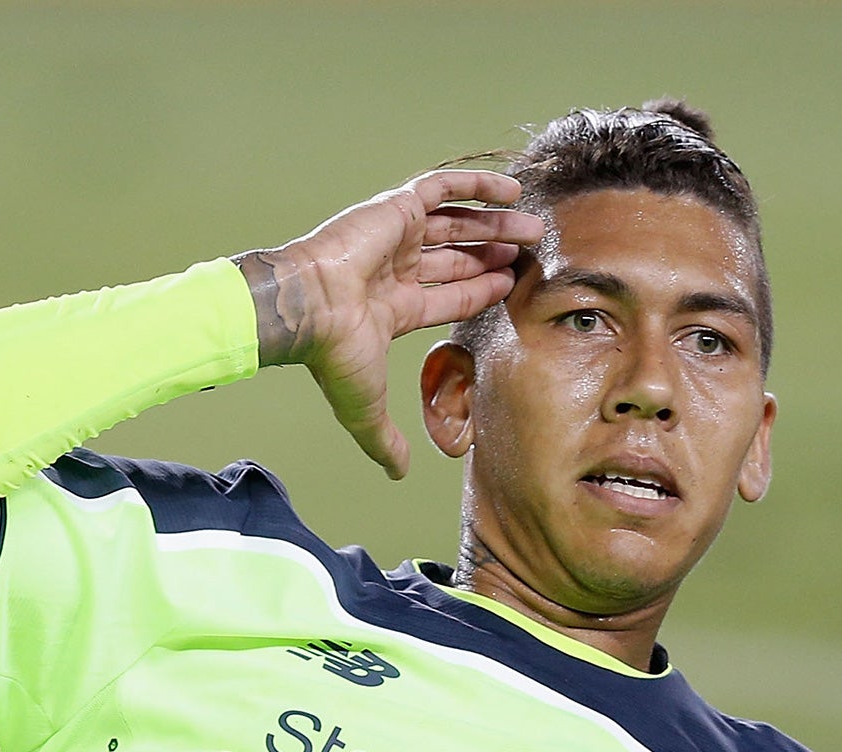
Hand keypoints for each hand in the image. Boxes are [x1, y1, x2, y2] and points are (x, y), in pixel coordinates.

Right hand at [234, 170, 543, 478]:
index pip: (445, 296)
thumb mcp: (365, 407)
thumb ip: (384, 439)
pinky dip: (477, 186)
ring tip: (532, 226)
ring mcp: (394, 236)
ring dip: (493, 225)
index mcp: (390, 307)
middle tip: (531, 252)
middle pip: (455, 258)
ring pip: (455, 224)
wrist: (308, 307)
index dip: (479, 292)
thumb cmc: (333, 354)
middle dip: (492, 255)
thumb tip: (398, 475)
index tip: (511, 286)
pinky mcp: (396, 208)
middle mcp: (393, 269)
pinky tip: (512, 191)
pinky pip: (443, 187)